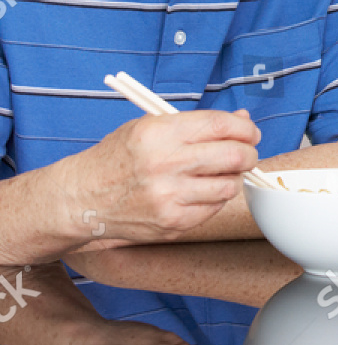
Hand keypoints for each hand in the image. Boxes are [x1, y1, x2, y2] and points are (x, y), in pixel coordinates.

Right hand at [60, 110, 261, 244]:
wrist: (81, 199)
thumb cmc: (119, 158)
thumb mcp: (149, 127)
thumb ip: (198, 124)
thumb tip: (243, 121)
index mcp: (159, 133)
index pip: (221, 126)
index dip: (245, 129)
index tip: (249, 133)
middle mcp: (165, 165)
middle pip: (235, 156)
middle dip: (248, 153)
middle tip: (245, 153)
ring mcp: (169, 197)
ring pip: (231, 186)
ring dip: (232, 178)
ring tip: (217, 174)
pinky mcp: (172, 223)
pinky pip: (214, 208)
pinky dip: (214, 199)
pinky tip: (199, 192)